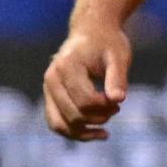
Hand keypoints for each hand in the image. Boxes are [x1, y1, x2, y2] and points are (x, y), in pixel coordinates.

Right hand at [41, 19, 131, 140]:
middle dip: (99, 118)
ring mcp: (47, 89)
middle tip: (116, 107)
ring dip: (86, 131)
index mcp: (67, 66)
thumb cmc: (108, 43)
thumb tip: (118, 99)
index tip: (118, 100)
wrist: (91, 32)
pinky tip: (98, 134)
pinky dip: (75, 133)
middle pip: (74, 115)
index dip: (105, 106)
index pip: (85, 101)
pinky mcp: (50, 97)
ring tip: (107, 126)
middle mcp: (51, 79)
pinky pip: (56, 124)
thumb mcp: (119, 56)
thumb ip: (117, 78)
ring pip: (59, 125)